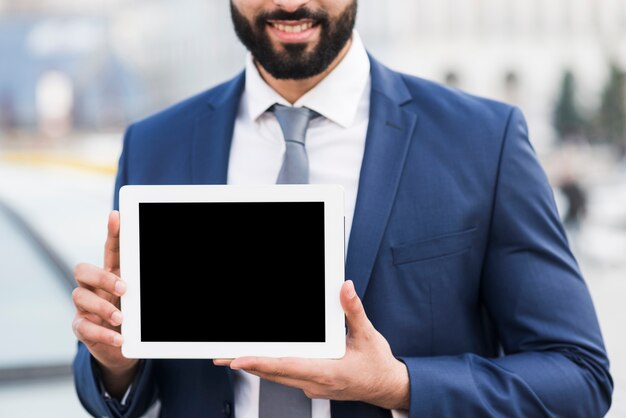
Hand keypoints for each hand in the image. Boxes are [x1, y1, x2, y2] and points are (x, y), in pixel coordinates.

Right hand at [72, 210, 138, 396]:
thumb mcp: (143, 298)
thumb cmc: (135, 315)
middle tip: (125, 289)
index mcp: (112, 274)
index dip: (113, 233)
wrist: (124, 346)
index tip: (117, 216)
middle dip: (102, 277)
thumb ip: (149, 284)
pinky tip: (119, 339)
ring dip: (103, 307)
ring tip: (122, 318)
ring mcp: (85, 306)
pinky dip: (103, 334)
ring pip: (79, 296)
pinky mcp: (81, 327)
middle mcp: (94, 287)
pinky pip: (84, 327)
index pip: (110, 250)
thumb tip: (169, 270)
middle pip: (82, 270)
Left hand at [214, 280, 409, 409]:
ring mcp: (313, 388)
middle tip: (221, 354)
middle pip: (274, 374)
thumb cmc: (376, 364)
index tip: (238, 359)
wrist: (385, 386)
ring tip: (233, 355)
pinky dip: (271, 368)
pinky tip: (262, 359)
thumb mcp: (368, 334)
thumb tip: (345, 288)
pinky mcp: (312, 387)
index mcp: (328, 371)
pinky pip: (285, 378)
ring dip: (256, 366)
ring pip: (277, 378)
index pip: (287, 366)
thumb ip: (353, 311)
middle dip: (247, 363)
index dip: (260, 363)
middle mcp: (316, 383)